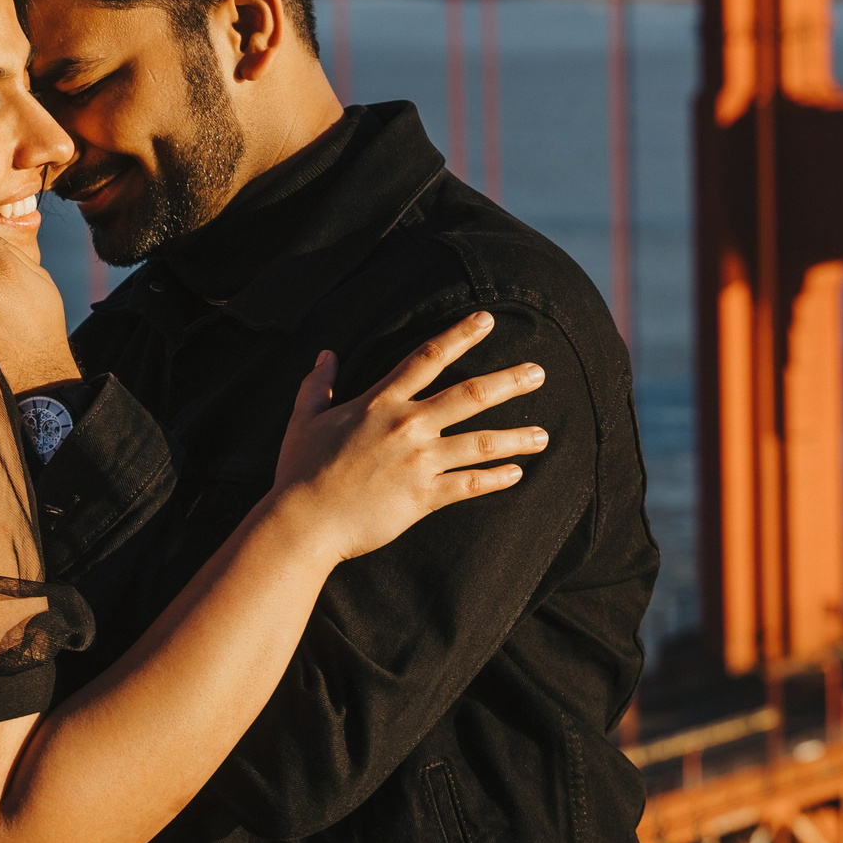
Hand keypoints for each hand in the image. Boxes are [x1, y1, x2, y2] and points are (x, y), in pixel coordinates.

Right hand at [266, 312, 547, 562]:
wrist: (303, 522)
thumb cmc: (300, 471)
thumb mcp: (304, 419)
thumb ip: (317, 385)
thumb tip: (326, 355)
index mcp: (380, 403)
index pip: (428, 359)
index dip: (460, 336)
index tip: (487, 320)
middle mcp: (407, 426)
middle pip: (470, 395)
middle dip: (508, 382)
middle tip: (539, 373)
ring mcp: (418, 462)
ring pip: (479, 443)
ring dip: (515, 437)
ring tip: (543, 436)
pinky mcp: (423, 497)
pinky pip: (468, 484)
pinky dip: (495, 479)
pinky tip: (516, 473)